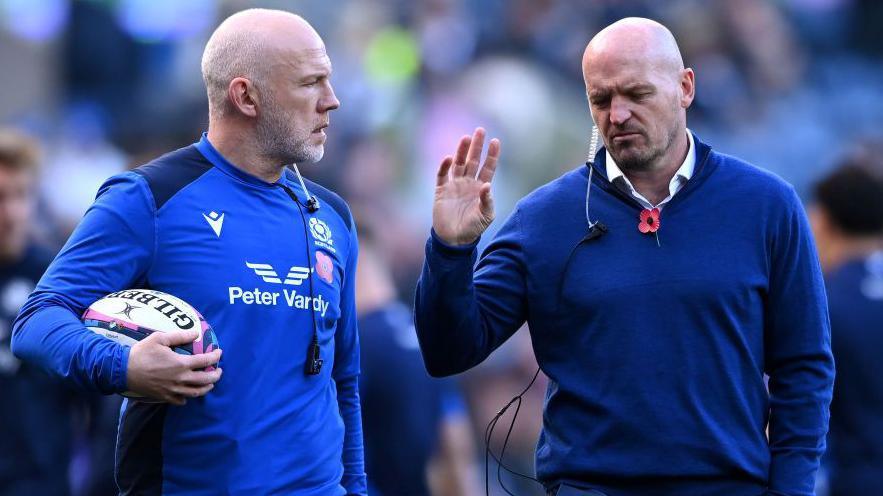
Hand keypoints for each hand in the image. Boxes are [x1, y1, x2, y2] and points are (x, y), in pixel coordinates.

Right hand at [126, 329, 222, 404]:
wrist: (122, 370)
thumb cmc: (141, 352)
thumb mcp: (160, 338)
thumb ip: (179, 336)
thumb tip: (196, 333)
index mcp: (181, 363)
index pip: (205, 361)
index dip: (215, 357)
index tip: (219, 353)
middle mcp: (180, 379)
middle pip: (205, 380)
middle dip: (216, 375)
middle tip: (219, 370)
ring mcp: (173, 390)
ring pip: (196, 393)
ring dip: (206, 388)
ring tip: (210, 383)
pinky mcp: (164, 397)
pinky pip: (181, 401)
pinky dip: (188, 398)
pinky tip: (189, 393)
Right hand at [433, 127, 500, 245]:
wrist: (454, 240)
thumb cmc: (473, 229)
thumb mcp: (485, 216)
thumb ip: (487, 201)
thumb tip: (487, 185)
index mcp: (481, 188)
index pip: (488, 167)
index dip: (492, 155)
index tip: (495, 141)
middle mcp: (468, 183)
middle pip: (473, 160)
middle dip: (477, 146)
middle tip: (480, 130)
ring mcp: (454, 185)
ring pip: (459, 163)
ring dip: (462, 151)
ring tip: (466, 138)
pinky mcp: (441, 190)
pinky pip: (442, 175)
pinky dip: (445, 166)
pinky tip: (449, 158)